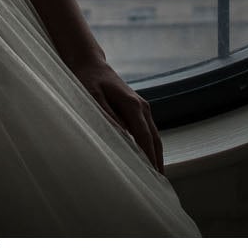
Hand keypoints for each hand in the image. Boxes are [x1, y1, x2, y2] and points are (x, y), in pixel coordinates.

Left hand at [69, 55, 165, 174]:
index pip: (144, 137)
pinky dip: (151, 146)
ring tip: (157, 176)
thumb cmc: (88, 80)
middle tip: (160, 184)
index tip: (153, 176)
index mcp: (132, 105)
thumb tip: (121, 137)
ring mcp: (142, 107)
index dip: (149, 157)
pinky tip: (148, 159)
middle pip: (154, 138)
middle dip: (157, 160)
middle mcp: (142, 106)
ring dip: (156, 155)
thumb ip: (106, 116)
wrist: (90, 64)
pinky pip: (148, 131)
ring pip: (154, 135)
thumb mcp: (92, 97)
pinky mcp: (137, 109)